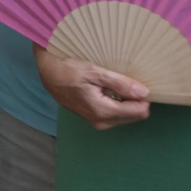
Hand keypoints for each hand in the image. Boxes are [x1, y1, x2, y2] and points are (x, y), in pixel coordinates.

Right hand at [35, 46, 150, 129]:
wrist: (46, 72)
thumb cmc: (68, 68)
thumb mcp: (94, 72)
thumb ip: (120, 84)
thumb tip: (145, 93)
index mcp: (103, 111)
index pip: (138, 112)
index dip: (143, 98)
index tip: (138, 83)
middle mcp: (101, 122)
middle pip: (133, 116)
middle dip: (135, 101)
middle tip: (127, 82)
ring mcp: (95, 122)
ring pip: (124, 116)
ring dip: (126, 103)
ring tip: (117, 85)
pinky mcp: (91, 118)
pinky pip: (113, 114)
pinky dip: (117, 104)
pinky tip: (108, 90)